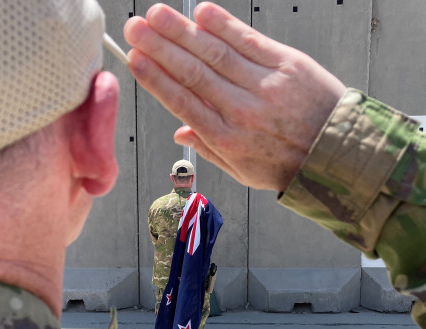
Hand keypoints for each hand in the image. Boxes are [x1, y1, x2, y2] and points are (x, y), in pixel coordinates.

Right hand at [124, 2, 345, 191]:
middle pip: (192, 72)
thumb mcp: (242, 170)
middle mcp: (243, 110)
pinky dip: (224, 25)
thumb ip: (208, 149)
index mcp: (227, 138)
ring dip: (183, 31)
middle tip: (135, 28)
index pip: (182, 102)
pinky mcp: (288, 64)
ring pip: (216, 53)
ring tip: (158, 14)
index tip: (134, 59)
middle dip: (160, 47)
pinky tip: (202, 12)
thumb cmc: (287, 163)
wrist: (339, 154)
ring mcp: (265, 85)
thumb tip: (179, 132)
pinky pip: (250, 40)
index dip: (155, 78)